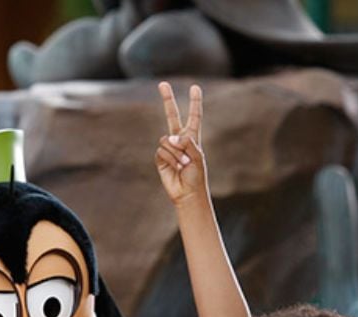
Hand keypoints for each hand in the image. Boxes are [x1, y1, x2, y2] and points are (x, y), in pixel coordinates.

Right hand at [154, 81, 206, 205]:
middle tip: (162, 84)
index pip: (194, 116)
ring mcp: (168, 148)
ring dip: (177, 154)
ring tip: (184, 165)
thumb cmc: (196, 176)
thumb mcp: (197, 157)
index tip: (195, 87)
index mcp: (193, 137)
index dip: (195, 102)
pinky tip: (177, 168)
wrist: (187, 193)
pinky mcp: (160, 157)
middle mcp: (179, 139)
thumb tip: (171, 137)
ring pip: (167, 140)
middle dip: (167, 99)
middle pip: (172, 115)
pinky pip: (162, 151)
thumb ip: (187, 143)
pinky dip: (171, 160)